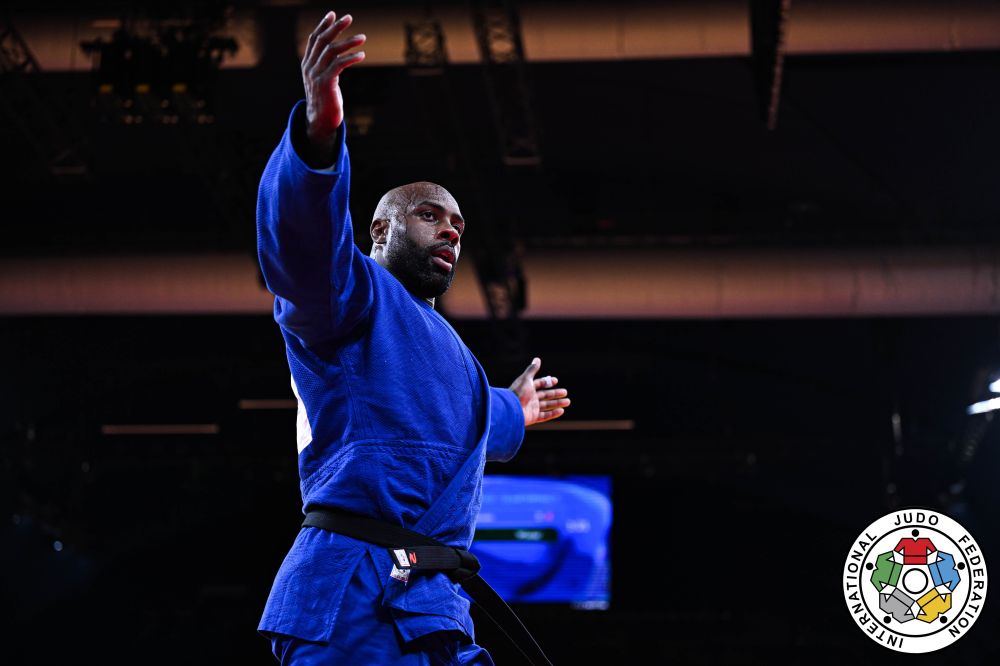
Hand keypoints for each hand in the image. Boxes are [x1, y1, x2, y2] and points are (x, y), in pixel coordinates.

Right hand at [301, 12, 365, 151]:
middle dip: (336, 27)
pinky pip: (339, 65)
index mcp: (307, 64)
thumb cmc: (325, 100)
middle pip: (322, 41)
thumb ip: (325, 66)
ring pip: (331, 51)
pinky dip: (351, 58)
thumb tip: (335, 54)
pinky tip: (361, 55)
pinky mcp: (326, 83)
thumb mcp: (323, 79)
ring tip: (363, 37)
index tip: (332, 14)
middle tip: (349, 17)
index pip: (314, 40)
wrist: (320, 121)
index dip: (323, 26)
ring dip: (349, 42)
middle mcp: (309, 67)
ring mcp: (316, 75)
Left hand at [509, 357, 569, 426]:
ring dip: (557, 403)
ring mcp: (532, 408)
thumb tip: (537, 359)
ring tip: (568, 402)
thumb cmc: (518, 393)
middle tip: (565, 392)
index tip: (556, 380)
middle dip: (555, 393)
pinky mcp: (533, 417)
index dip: (547, 382)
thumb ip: (532, 369)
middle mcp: (530, 398)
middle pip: (545, 395)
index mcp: (527, 388)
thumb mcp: (526, 379)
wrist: (511, 410)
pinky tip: (562, 411)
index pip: (539, 384)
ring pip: (547, 405)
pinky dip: (553, 413)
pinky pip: (545, 416)